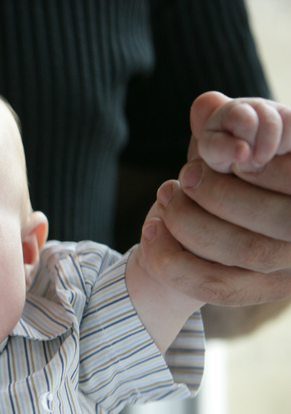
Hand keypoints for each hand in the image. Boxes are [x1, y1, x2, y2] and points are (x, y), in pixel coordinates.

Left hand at [138, 93, 290, 305]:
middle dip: (220, 193)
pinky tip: (151, 229)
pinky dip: (174, 259)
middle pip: (278, 220)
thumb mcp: (230, 140)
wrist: (214, 219)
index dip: (257, 168)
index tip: (220, 154)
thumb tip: (206, 105)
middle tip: (185, 174)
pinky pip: (214, 286)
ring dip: (193, 221)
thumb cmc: (232, 169)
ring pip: (246, 252)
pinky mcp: (258, 292)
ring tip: (166, 195)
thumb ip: (223, 122)